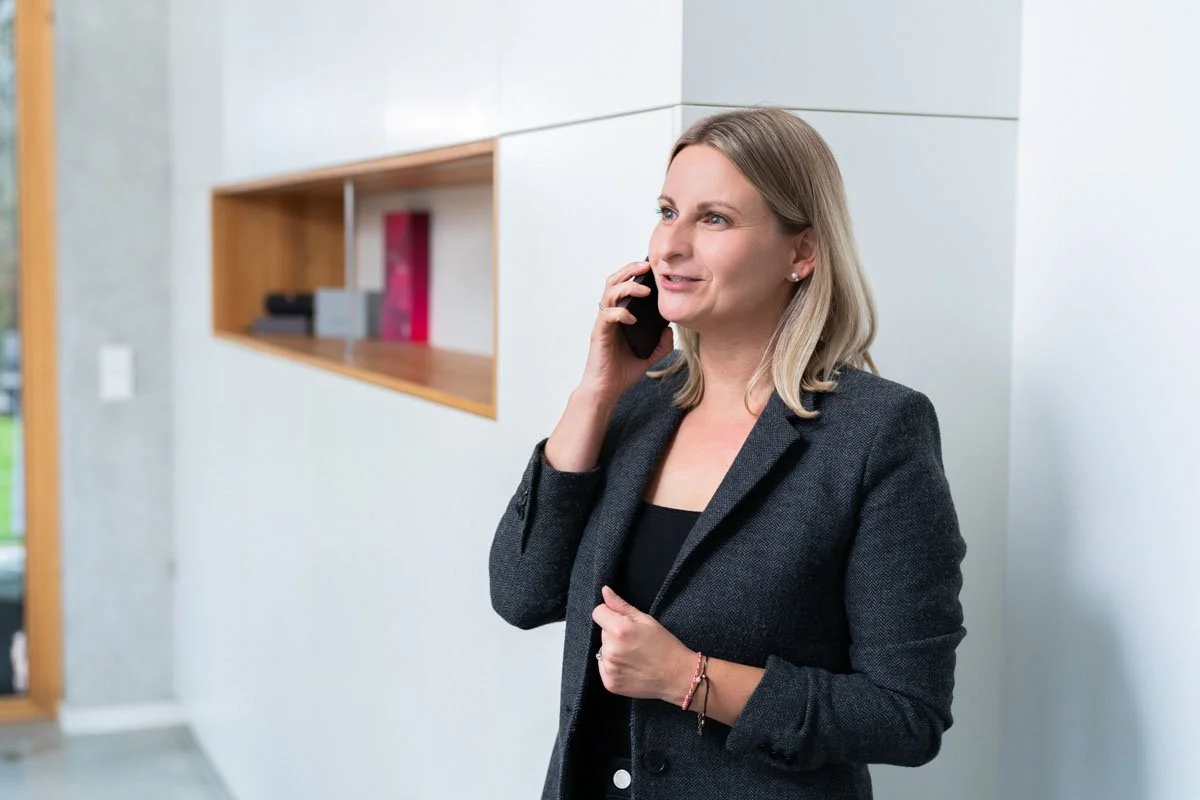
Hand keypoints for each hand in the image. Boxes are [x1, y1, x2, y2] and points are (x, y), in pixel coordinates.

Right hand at [578, 261, 674, 406]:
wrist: (606, 391)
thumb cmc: (622, 372)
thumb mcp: (649, 356)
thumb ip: (661, 344)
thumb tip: (670, 329)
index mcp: (620, 316)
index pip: (623, 286)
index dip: (635, 273)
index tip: (652, 268)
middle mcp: (610, 316)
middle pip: (613, 282)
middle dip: (629, 270)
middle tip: (647, 266)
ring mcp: (604, 324)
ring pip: (609, 293)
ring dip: (627, 286)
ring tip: (644, 290)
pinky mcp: (600, 334)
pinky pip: (607, 315)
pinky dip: (620, 312)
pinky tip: (632, 318)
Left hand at [592, 586, 695, 703]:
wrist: (677, 676)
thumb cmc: (665, 646)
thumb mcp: (646, 620)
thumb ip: (621, 605)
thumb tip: (605, 591)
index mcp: (620, 630)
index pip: (598, 613)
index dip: (609, 613)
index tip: (621, 620)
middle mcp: (612, 650)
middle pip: (602, 632)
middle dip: (614, 633)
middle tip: (634, 641)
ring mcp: (610, 668)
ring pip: (603, 649)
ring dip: (613, 650)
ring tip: (633, 655)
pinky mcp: (610, 683)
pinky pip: (604, 666)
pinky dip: (613, 666)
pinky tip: (630, 666)